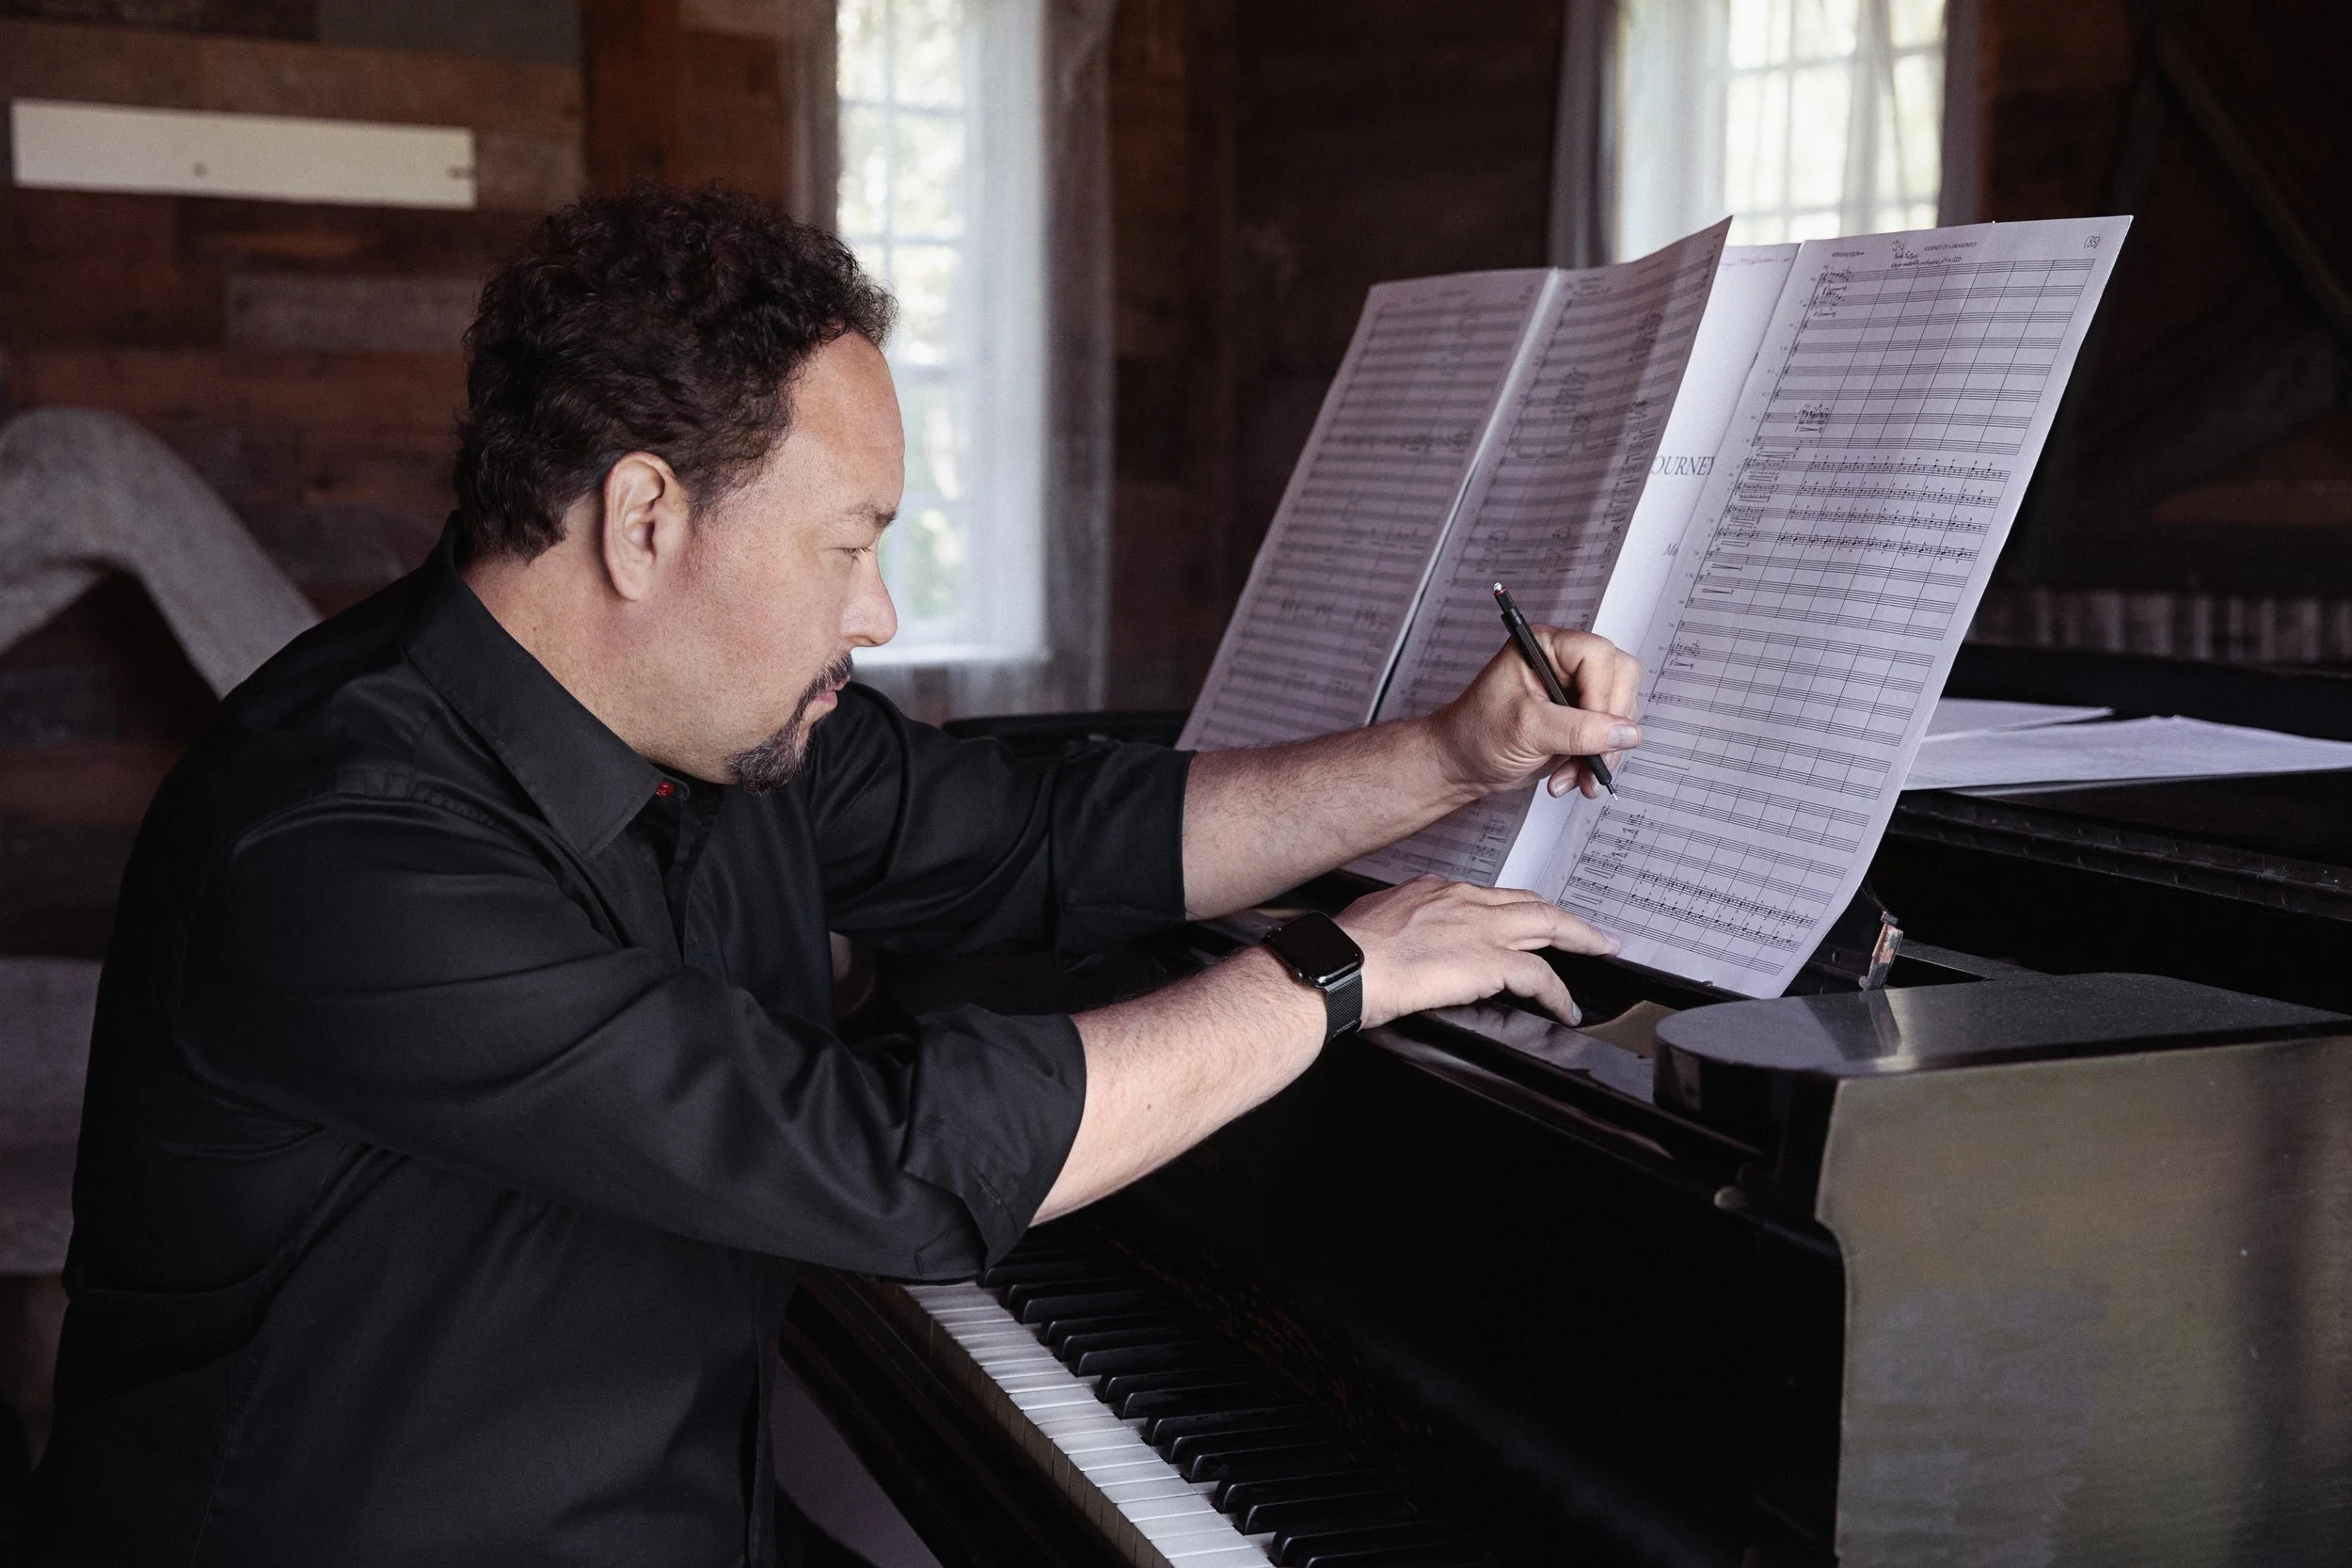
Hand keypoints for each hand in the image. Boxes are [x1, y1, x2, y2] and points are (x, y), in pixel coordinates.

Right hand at [1335, 875, 1618, 1028]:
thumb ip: (1399, 924)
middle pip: (1528, 903)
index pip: (1488, 896)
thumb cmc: (1347, 951)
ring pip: (1548, 925)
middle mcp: (1463, 900)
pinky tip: (1566, 1007)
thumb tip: (1399, 939)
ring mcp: (1480, 928)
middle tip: (1587, 927)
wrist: (1343, 965)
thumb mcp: (1374, 920)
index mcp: (1435, 890)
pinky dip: (1558, 992)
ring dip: (1579, 939)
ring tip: (1600, 950)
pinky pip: (1540, 975)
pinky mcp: (1490, 961)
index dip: (1512, 909)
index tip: (1523, 918)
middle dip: (1561, 915)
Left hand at [1426, 627, 1641, 799]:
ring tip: (1573, 778)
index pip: (1597, 655)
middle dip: (1607, 730)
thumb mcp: (1527, 730)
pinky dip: (1595, 762)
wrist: (1462, 764)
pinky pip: (1610, 735)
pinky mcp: (1580, 718)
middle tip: (1593, 762)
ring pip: (1619, 712)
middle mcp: (1564, 662)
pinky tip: (1571, 778)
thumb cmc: (1477, 734)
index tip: (1593, 731)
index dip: (1601, 694)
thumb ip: (1579, 730)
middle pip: (1619, 681)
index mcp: (1545, 646)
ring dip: (1602, 752)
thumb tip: (1627, 733)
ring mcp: (1574, 690)